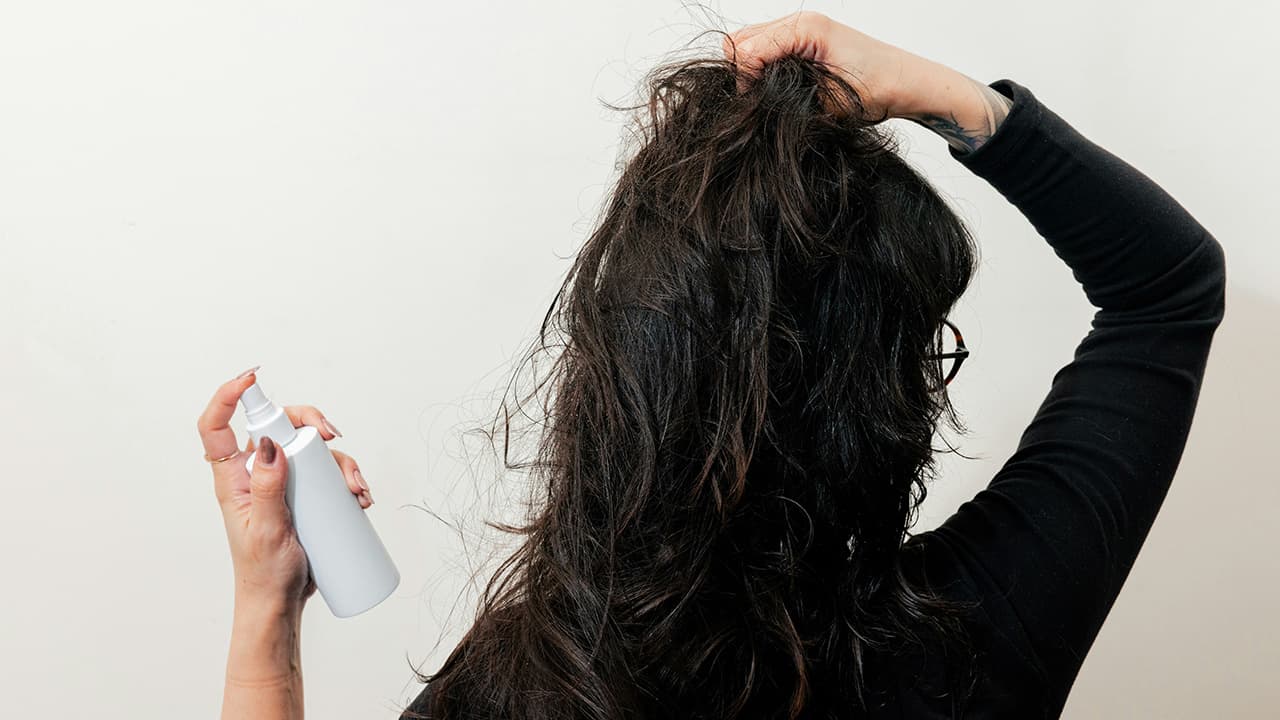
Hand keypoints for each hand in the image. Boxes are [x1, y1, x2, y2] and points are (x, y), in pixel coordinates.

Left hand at [196, 368, 374, 610]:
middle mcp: (259, 473)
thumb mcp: (265, 531)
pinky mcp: (307, 496)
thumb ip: (266, 488)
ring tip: (356, 491)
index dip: (228, 396)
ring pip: (312, 450)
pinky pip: (329, 473)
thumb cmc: (263, 572)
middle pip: (279, 425)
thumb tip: (269, 444)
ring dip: (341, 461)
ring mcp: (285, 483)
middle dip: (311, 423)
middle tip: (333, 437)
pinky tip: (360, 496)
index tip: (251, 377)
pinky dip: (348, 478)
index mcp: (234, 478)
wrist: (282, 603)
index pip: (217, 426)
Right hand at [722, 11, 951, 121]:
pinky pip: (767, 46)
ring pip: (750, 42)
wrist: (906, 83)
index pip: (747, 50)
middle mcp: (801, 21)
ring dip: (753, 68)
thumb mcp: (826, 99)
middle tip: (760, 98)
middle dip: (744, 72)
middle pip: (741, 40)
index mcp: (805, 28)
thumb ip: (783, 95)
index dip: (745, 82)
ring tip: (770, 93)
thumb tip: (753, 101)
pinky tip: (780, 85)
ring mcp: (802, 28)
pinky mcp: (805, 39)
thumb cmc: (877, 88)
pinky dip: (764, 65)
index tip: (756, 104)